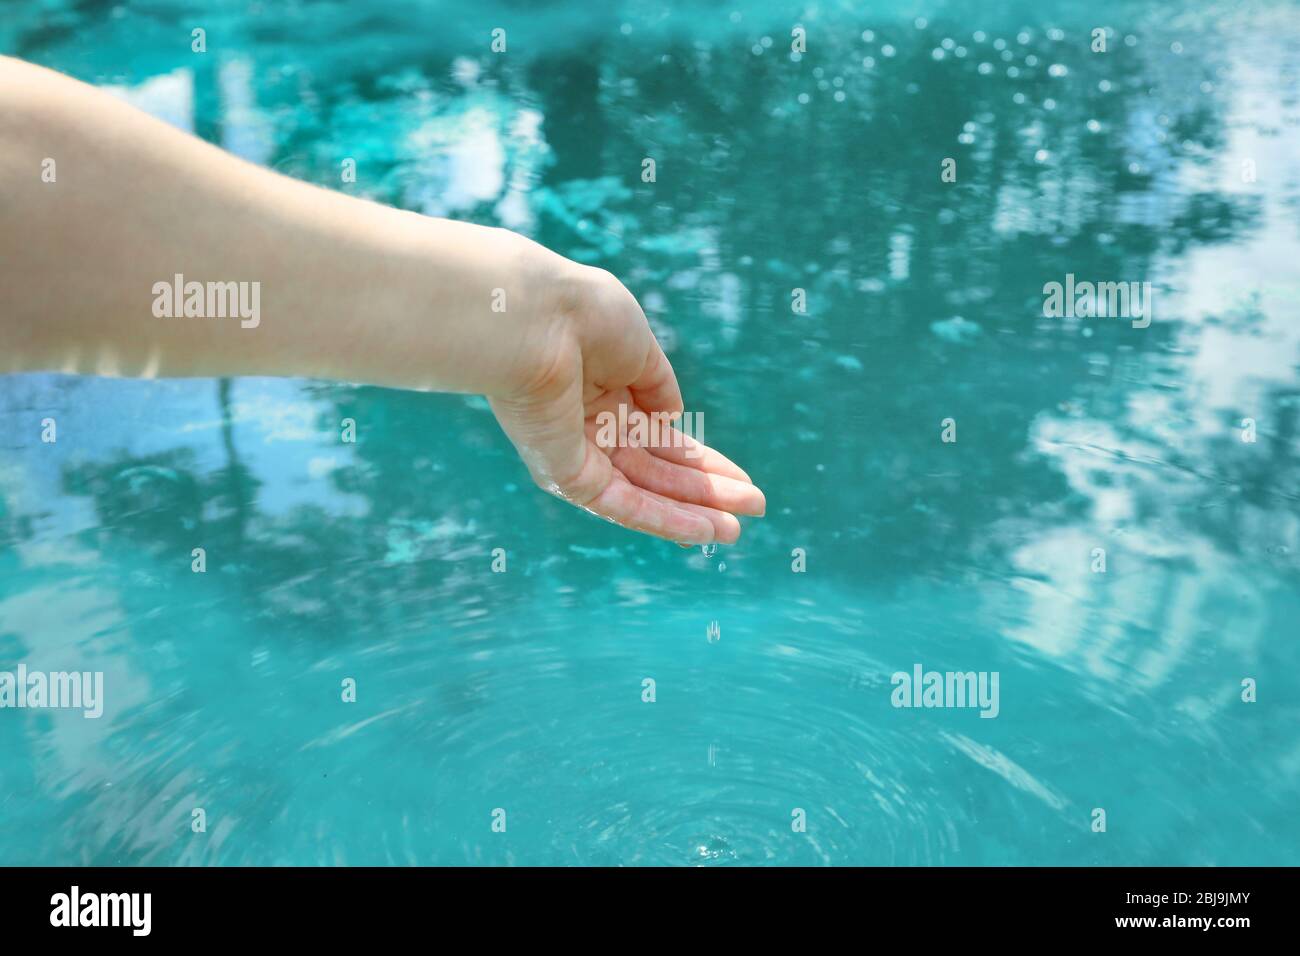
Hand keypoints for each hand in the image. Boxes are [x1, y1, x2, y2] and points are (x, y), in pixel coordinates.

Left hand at [488, 261, 764, 544]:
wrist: (536, 318)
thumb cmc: (583, 316)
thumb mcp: (636, 346)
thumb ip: (656, 384)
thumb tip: (671, 418)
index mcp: (608, 389)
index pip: (662, 436)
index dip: (702, 460)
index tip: (741, 478)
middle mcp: (592, 425)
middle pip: (659, 469)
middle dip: (707, 491)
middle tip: (752, 507)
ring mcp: (578, 452)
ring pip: (645, 493)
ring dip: (693, 513)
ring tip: (737, 530)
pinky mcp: (564, 474)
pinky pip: (621, 505)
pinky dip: (663, 520)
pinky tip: (703, 532)